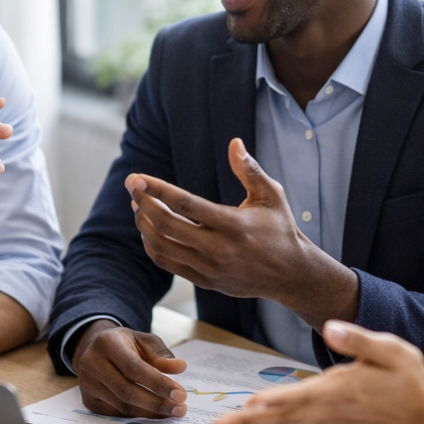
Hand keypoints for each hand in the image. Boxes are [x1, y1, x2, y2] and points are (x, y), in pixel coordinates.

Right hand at [72, 320, 188, 417]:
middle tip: (180, 409)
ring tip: (171, 412)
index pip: (134, 368)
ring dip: (150, 412)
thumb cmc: (125, 345)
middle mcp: (92, 363)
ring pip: (122, 405)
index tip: (180, 394)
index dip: (158, 383)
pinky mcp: (88, 400)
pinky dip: (138, 416)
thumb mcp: (144, 341)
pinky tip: (154, 414)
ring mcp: (87, 384)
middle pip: (127, 391)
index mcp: (106, 343)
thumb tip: (179, 367)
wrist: (96, 350)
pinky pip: (116, 413)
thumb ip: (161, 354)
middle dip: (157, 403)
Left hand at [127, 138, 356, 327]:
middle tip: (132, 186)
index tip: (137, 178)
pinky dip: (152, 245)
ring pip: (162, 246)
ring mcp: (210, 268)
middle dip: (143, 203)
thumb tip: (234, 142)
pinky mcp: (205, 281)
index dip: (157, 189)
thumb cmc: (280, 229)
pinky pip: (168, 263)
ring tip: (138, 205)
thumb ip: (250, 170)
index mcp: (233, 224)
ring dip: (144, 224)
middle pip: (167, 225)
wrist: (291, 274)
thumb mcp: (271, 196)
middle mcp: (219, 249)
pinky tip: (149, 228)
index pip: (185, 204)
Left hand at [204, 320, 423, 423]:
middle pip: (277, 420)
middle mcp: (325, 410)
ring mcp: (322, 421)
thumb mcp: (391, 349)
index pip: (300, 397)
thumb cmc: (406, 377)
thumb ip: (359, 339)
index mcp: (339, 389)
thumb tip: (331, 327)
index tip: (248, 407)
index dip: (274, 402)